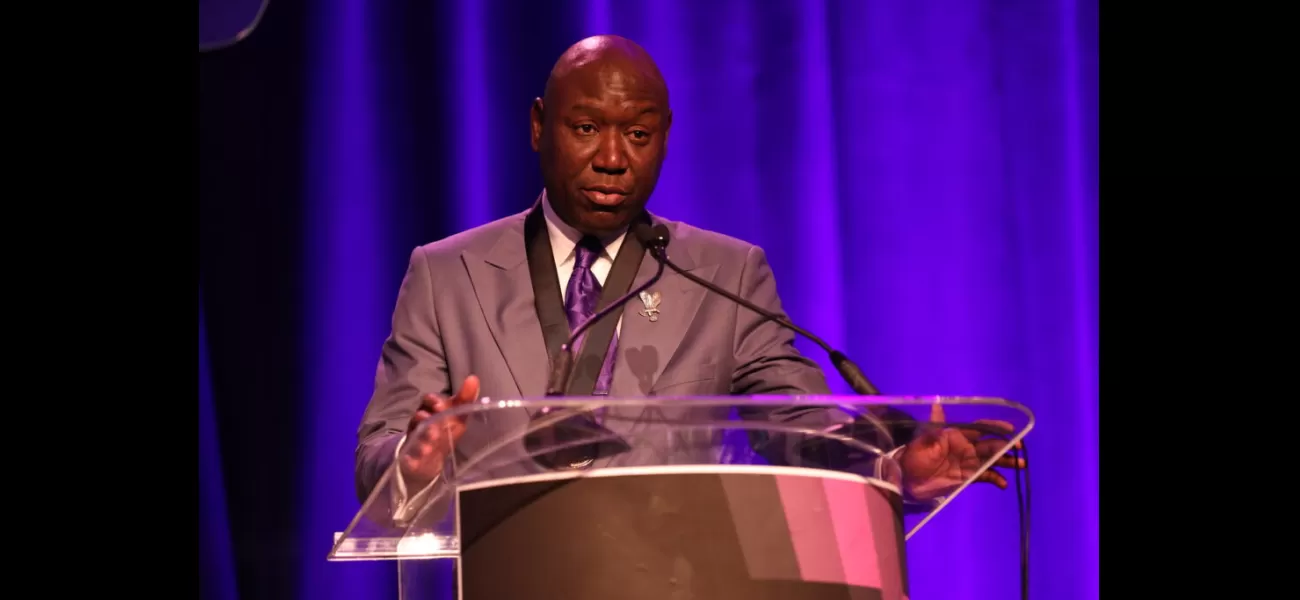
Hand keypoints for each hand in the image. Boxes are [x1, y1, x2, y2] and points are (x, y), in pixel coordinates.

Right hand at [398, 375, 479, 487]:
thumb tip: (473, 378)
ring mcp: (415, 440)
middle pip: (419, 418)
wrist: (429, 458)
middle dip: (426, 420)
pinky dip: (413, 458)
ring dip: (423, 439)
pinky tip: (420, 458)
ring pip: (416, 438)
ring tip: (431, 442)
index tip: (440, 405)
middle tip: (435, 423)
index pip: (428, 400)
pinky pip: (410, 458)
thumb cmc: (445, 430)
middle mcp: (420, 423)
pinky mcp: (411, 458)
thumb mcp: (457, 415)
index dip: (433, 401)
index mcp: (430, 410)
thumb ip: (465, 398)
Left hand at [898, 403, 1025, 502]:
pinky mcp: (968, 477)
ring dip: (1006, 461)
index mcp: (957, 436)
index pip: (980, 428)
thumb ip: (934, 425)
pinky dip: (996, 479)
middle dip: (1006, 445)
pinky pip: (985, 476)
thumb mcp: (923, 439)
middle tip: (1020, 448)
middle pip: (991, 445)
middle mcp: (966, 448)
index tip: (1010, 428)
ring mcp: (968, 463)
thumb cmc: (915, 456)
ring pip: (992, 460)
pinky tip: (1004, 484)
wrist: (908, 478)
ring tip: (1021, 464)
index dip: (995, 427)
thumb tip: (937, 404)